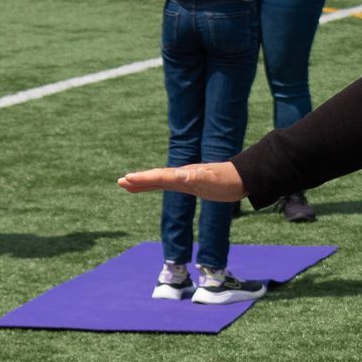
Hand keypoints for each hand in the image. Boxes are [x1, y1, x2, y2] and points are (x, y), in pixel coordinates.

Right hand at [117, 162, 246, 201]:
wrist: (241, 178)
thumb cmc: (227, 180)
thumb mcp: (212, 180)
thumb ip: (196, 176)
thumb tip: (179, 175)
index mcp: (183, 174)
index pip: (159, 176)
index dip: (142, 179)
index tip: (125, 179)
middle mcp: (180, 175)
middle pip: (154, 177)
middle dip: (137, 180)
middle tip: (119, 182)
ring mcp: (183, 179)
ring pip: (157, 181)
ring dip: (142, 183)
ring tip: (125, 185)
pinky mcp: (187, 185)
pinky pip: (165, 185)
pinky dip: (154, 186)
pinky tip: (148, 188)